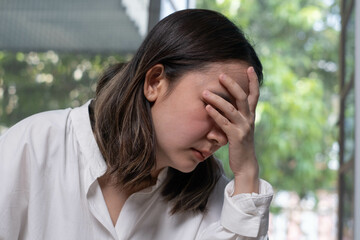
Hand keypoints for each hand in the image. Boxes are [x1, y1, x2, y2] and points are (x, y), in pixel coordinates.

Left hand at [202, 66, 259, 194]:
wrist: (246, 164)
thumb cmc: (240, 144)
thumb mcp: (241, 127)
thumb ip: (236, 115)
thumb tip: (225, 103)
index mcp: (250, 115)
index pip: (255, 95)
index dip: (253, 81)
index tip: (250, 68)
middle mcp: (249, 119)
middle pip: (243, 97)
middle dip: (232, 85)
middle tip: (221, 75)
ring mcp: (243, 128)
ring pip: (231, 109)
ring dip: (217, 99)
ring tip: (205, 92)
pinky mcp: (235, 137)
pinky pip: (224, 123)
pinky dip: (215, 114)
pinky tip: (206, 108)